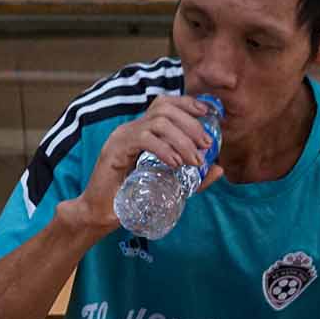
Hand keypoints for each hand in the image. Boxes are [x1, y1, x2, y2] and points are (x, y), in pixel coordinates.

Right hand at [68, 96, 225, 234]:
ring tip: (193, 160)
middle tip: (206, 145)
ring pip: (158, 122)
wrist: (99, 214)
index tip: (209, 115)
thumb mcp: (168, 186)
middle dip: (191, 124)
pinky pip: (144, 139)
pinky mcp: (115, 150)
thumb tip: (220, 169)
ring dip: (181, 139)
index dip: (189, 104)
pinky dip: (164, 149)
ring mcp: (122, 136)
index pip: (166, 104)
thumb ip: (194, 179)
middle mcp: (131, 127)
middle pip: (165, 108)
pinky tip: (174, 164)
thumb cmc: (130, 199)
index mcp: (142, 130)